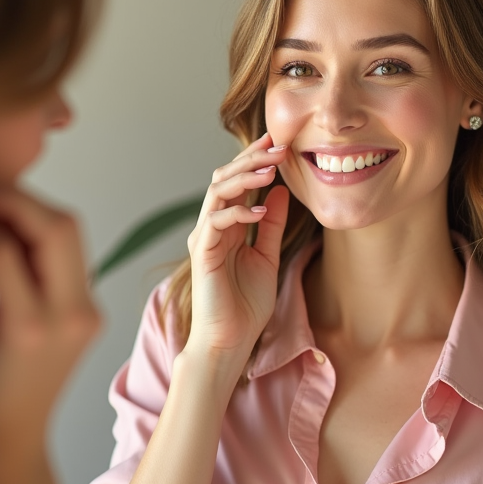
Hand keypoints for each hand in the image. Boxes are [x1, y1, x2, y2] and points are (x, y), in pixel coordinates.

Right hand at [0, 187, 100, 460]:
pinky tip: (16, 236)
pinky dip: (46, 237)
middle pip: (60, 229)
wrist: (13, 435)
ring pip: (73, 235)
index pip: (5, 249)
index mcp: (27, 329)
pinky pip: (73, 257)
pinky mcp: (93, 311)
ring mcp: (89, 313)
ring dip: (36, 213)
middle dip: (20, 201)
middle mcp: (69, 317)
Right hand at [184, 132, 289, 368]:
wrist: (231, 340)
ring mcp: (205, 237)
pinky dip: (237, 211)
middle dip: (252, 159)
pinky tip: (260, 210)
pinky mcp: (202, 252)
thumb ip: (270, 224)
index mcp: (228, 224)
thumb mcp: (267, 256)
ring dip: (245, 177)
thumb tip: (280, 191)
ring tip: (270, 170)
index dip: (255, 159)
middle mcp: (212, 225)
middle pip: (225, 177)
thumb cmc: (246, 305)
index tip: (279, 143)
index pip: (238, 181)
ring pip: (218, 191)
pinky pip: (216, 221)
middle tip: (278, 146)